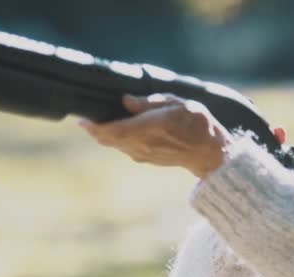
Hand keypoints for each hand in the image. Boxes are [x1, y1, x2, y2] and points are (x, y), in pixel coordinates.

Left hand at [79, 94, 285, 178]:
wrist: (212, 154)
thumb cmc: (199, 125)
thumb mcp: (178, 105)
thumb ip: (151, 103)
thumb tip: (126, 101)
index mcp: (146, 130)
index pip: (110, 130)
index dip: (93, 126)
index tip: (81, 118)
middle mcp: (141, 145)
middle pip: (108, 140)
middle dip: (96, 130)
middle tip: (87, 119)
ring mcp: (144, 155)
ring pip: (116, 145)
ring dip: (108, 135)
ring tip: (103, 122)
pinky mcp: (149, 159)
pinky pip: (127, 149)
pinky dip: (120, 140)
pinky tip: (123, 130)